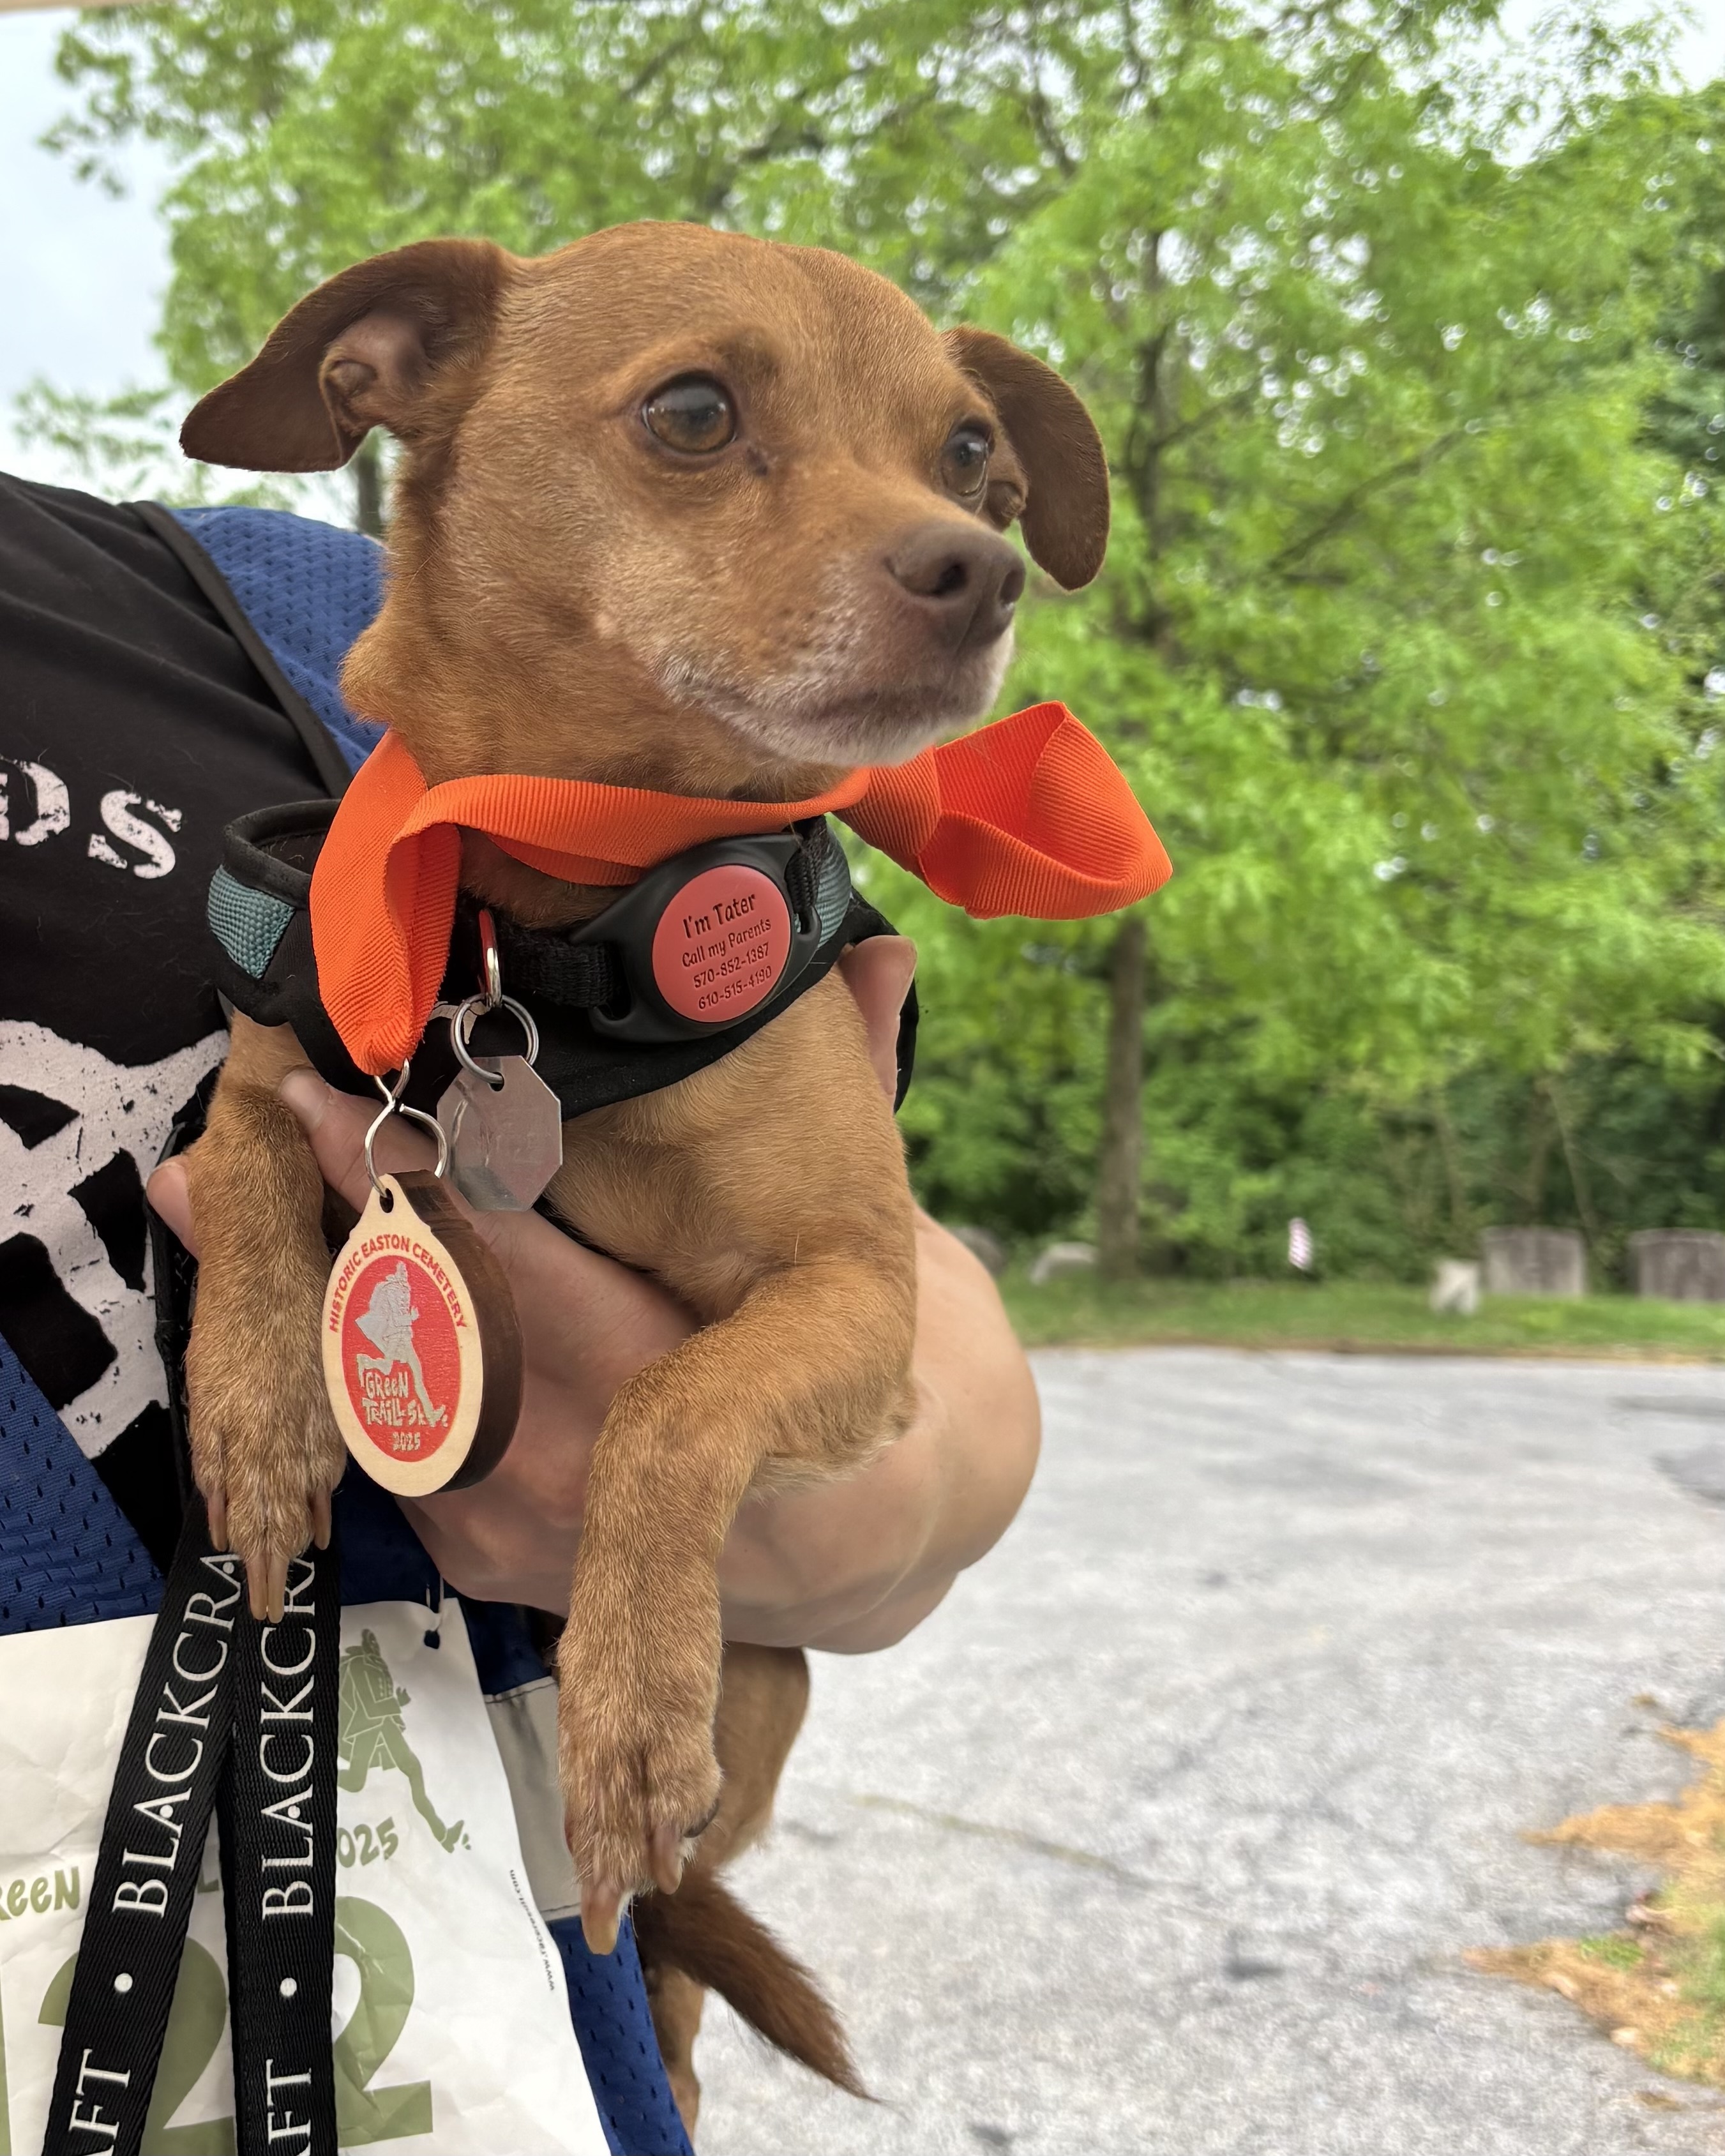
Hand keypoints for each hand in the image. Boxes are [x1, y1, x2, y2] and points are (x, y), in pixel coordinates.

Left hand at [147, 938, 1038, 1646]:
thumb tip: (880, 961)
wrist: (836, 1541)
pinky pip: (383, 1449)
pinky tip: (301, 1283)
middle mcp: (579, 1472)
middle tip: (238, 1133)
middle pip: (411, 1339)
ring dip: (307, 1292)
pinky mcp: (474, 1562)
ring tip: (205, 1193)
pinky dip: (339, 1361)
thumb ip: (851, 1095)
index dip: (405, 1186)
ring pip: (374, 1396)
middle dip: (325, 1228)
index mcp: (674, 1385)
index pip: (509, 1271)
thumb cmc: (832, 1364)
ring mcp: (516, 1531)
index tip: (325, 1107)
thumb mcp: (850, 1239)